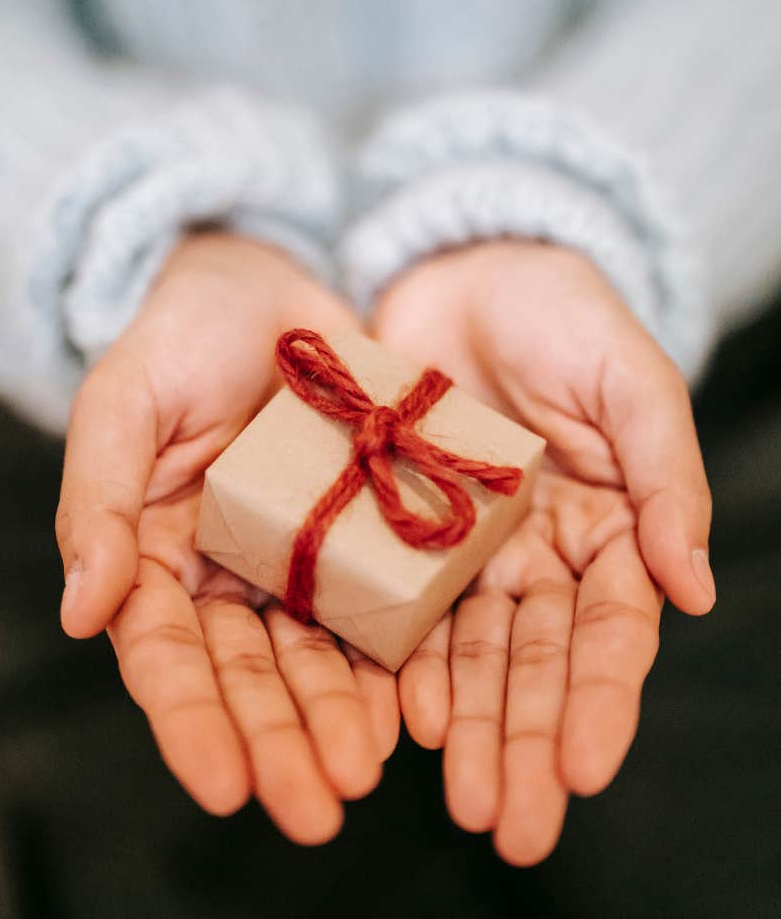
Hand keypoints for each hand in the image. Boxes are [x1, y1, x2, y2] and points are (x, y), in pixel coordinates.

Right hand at [55, 232, 398, 843]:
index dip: (191, 723)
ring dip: (339, 718)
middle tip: (318, 807)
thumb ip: (97, 501)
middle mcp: (229, 571)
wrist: (269, 284)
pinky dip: (392, 658)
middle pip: (249, 674)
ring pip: (316, 655)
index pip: (166, 657)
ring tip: (367, 772)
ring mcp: (300, 556)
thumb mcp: (124, 402)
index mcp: (157, 553)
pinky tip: (414, 706)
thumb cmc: (181, 335)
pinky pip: (377, 604)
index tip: (226, 786)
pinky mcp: (363, 531)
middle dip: (279, 741)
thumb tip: (82, 612)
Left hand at [373, 238, 713, 864]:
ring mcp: (468, 547)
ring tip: (465, 800)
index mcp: (608, 526)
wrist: (462, 271)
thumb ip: (666, 477)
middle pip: (537, 664)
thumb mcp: (629, 381)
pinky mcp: (401, 528)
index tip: (585, 767)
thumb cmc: (561, 314)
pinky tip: (403, 720)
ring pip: (472, 654)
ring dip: (470, 730)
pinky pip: (403, 607)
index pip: (611, 631)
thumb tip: (695, 587)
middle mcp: (539, 553)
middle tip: (515, 826)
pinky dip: (406, 666)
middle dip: (529, 743)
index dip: (600, 698)